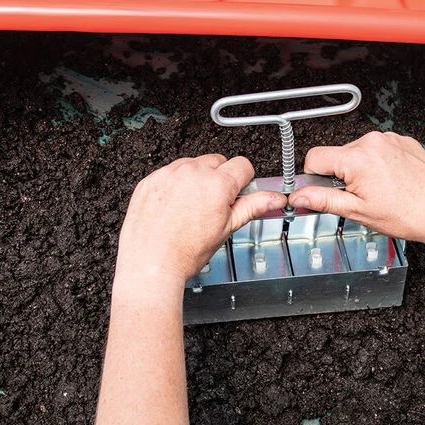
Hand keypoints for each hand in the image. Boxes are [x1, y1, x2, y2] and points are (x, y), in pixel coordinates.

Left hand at [115, 154, 285, 286]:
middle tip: (213, 204)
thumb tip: (273, 199)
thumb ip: (253, 206)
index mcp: (217, 184)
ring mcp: (169, 174)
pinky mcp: (151, 179)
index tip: (237, 192)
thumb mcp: (227, 228)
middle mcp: (192, 173)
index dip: (244, 180)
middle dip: (220, 178)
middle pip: (218, 160)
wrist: (151, 263)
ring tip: (192, 207)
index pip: (242, 164)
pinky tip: (174, 206)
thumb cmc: (186, 252)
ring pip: (193, 164)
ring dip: (197, 179)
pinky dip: (174, 184)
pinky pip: (170, 172)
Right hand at [287, 132, 424, 244]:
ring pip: (358, 152)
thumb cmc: (406, 214)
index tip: (324, 190)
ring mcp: (390, 139)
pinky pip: (379, 149)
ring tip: (379, 190)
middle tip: (360, 196)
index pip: (315, 158)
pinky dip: (379, 164)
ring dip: (360, 169)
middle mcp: (372, 141)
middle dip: (341, 175)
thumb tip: (299, 196)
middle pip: (337, 155)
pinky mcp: (403, 141)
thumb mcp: (357, 211)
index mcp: (356, 158)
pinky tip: (391, 182)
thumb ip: (322, 200)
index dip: (314, 178)